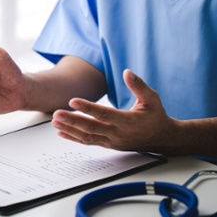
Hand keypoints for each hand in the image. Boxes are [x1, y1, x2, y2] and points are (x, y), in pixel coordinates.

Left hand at [51, 69, 180, 153]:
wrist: (162, 139)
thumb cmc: (156, 116)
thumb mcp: (152, 99)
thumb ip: (139, 86)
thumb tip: (127, 72)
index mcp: (128, 121)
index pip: (104, 114)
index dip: (88, 108)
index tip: (73, 101)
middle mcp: (118, 134)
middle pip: (91, 128)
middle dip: (72, 121)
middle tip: (56, 114)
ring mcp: (112, 141)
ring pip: (87, 137)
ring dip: (69, 130)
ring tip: (54, 121)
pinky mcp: (107, 145)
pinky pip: (88, 142)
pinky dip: (73, 138)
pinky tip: (61, 132)